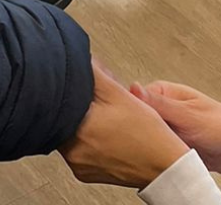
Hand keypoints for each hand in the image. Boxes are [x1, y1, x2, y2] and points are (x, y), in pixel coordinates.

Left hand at [59, 61, 188, 187]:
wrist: (169, 169)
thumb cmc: (149, 136)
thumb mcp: (119, 94)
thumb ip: (94, 72)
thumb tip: (78, 57)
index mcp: (74, 132)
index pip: (61, 98)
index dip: (76, 87)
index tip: (88, 86)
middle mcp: (72, 153)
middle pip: (65, 115)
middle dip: (81, 103)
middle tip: (102, 102)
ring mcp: (80, 165)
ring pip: (72, 131)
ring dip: (85, 120)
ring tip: (109, 119)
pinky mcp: (88, 173)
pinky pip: (82, 147)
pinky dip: (91, 137)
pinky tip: (109, 133)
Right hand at [132, 83, 220, 171]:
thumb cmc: (219, 127)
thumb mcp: (188, 114)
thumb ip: (161, 103)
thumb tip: (133, 87)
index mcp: (161, 92)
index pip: (133, 100)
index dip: (131, 114)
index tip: (133, 127)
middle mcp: (161, 107)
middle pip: (137, 119)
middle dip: (142, 133)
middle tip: (151, 143)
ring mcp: (164, 125)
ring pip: (145, 135)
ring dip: (150, 145)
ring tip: (158, 153)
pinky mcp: (168, 142)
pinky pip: (154, 148)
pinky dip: (156, 155)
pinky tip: (160, 159)